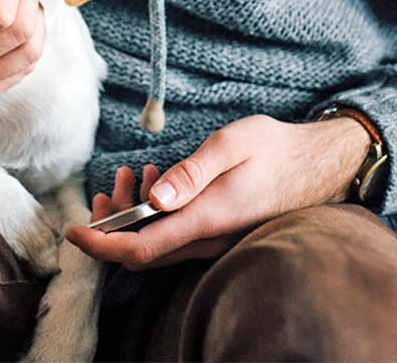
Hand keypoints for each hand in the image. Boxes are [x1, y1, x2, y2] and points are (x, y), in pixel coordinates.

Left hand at [65, 114, 369, 269]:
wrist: (325, 165)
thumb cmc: (278, 149)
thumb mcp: (233, 144)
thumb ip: (192, 171)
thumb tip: (152, 197)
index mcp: (205, 220)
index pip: (138, 250)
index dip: (99, 244)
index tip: (72, 230)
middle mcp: (208, 240)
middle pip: (140, 251)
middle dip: (111, 224)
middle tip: (108, 185)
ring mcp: (215, 241)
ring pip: (156, 243)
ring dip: (132, 215)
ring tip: (133, 174)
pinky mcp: (220, 234)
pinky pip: (175, 236)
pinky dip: (154, 214)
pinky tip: (158, 180)